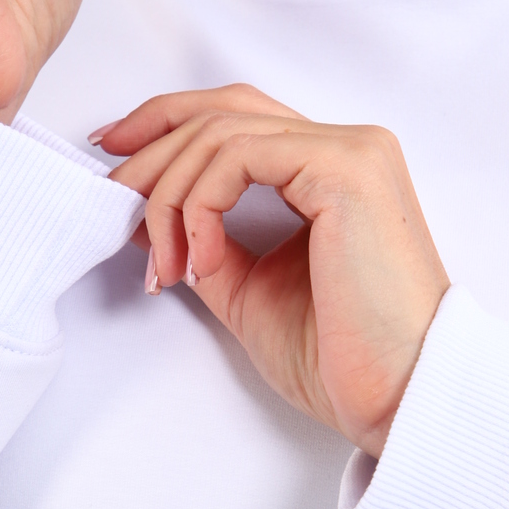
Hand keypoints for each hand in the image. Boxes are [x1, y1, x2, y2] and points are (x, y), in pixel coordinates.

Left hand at [104, 86, 449, 457]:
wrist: (398, 397)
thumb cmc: (341, 357)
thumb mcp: (248, 290)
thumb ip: (206, 243)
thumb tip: (149, 217)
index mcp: (333, 169)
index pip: (237, 118)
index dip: (166, 125)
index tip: (115, 159)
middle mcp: (348, 146)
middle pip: (222, 111)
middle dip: (150, 151)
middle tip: (111, 199)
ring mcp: (351, 151)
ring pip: (220, 134)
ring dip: (168, 196)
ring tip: (159, 263)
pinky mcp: (345, 169)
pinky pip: (238, 158)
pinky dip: (198, 205)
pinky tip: (198, 258)